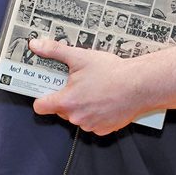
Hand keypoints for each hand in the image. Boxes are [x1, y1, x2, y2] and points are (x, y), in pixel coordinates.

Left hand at [29, 38, 148, 135]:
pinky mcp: (104, 129)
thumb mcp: (79, 57)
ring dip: (82, 107)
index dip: (41, 98)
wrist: (140, 85)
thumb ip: (54, 51)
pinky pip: (93, 123)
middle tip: (77, 84)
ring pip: (77, 116)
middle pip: (60, 110)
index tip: (46, 91)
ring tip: (94, 90)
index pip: (40, 107)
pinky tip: (104, 101)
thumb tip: (35, 45)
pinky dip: (96, 114)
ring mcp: (91, 125)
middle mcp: (76, 117)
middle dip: (66, 98)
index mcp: (66, 101)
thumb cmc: (111, 72)